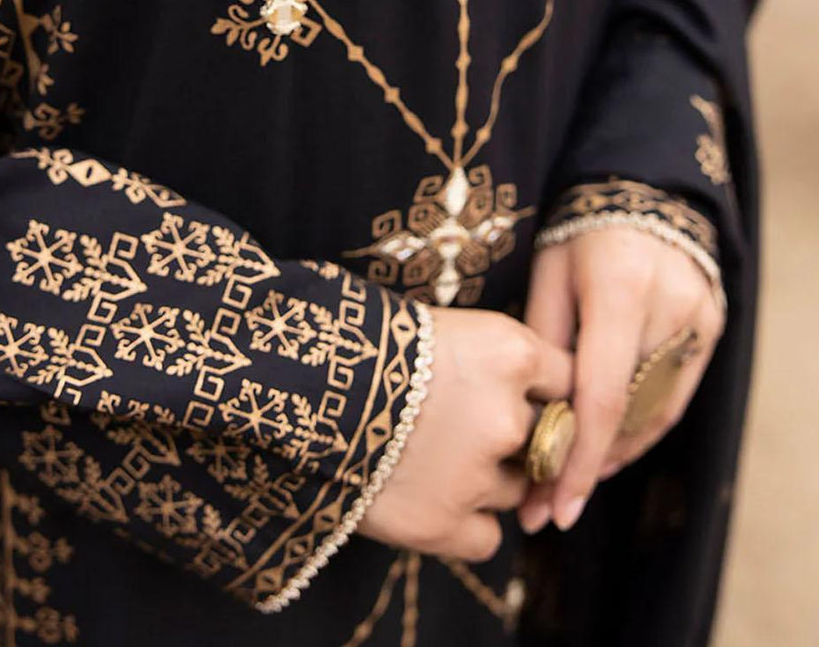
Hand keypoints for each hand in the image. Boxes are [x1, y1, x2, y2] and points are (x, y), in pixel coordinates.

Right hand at [359, 308, 572, 560]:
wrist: (296, 383)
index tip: (530, 395)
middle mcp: (506, 415)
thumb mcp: (444, 327)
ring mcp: (477, 474)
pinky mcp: (444, 524)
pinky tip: (431, 495)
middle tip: (467, 423)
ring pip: (518, 490)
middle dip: (517, 438)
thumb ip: (498, 361)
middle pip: (546, 439)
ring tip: (434, 455)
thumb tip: (538, 393)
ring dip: (489, 479)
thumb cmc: (365, 343)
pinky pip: (487, 537)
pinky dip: (466, 524)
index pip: (567, 378)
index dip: (546, 390)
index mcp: (510, 352)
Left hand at [519, 227, 724, 535]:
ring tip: (569, 485)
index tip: (554, 506)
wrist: (639, 192)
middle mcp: (670, 307)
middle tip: (547, 507)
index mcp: (621, 288)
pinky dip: (641, 428)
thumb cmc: (577, 233)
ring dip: (614, 455)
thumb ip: (544, 344)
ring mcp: (700, 319)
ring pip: (655, 413)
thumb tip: (531, 420)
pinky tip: (608, 451)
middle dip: (587, 466)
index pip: (602, 393)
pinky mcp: (712, 328)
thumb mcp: (547, 276)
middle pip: (630, 412)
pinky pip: (674, 395)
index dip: (579, 458)